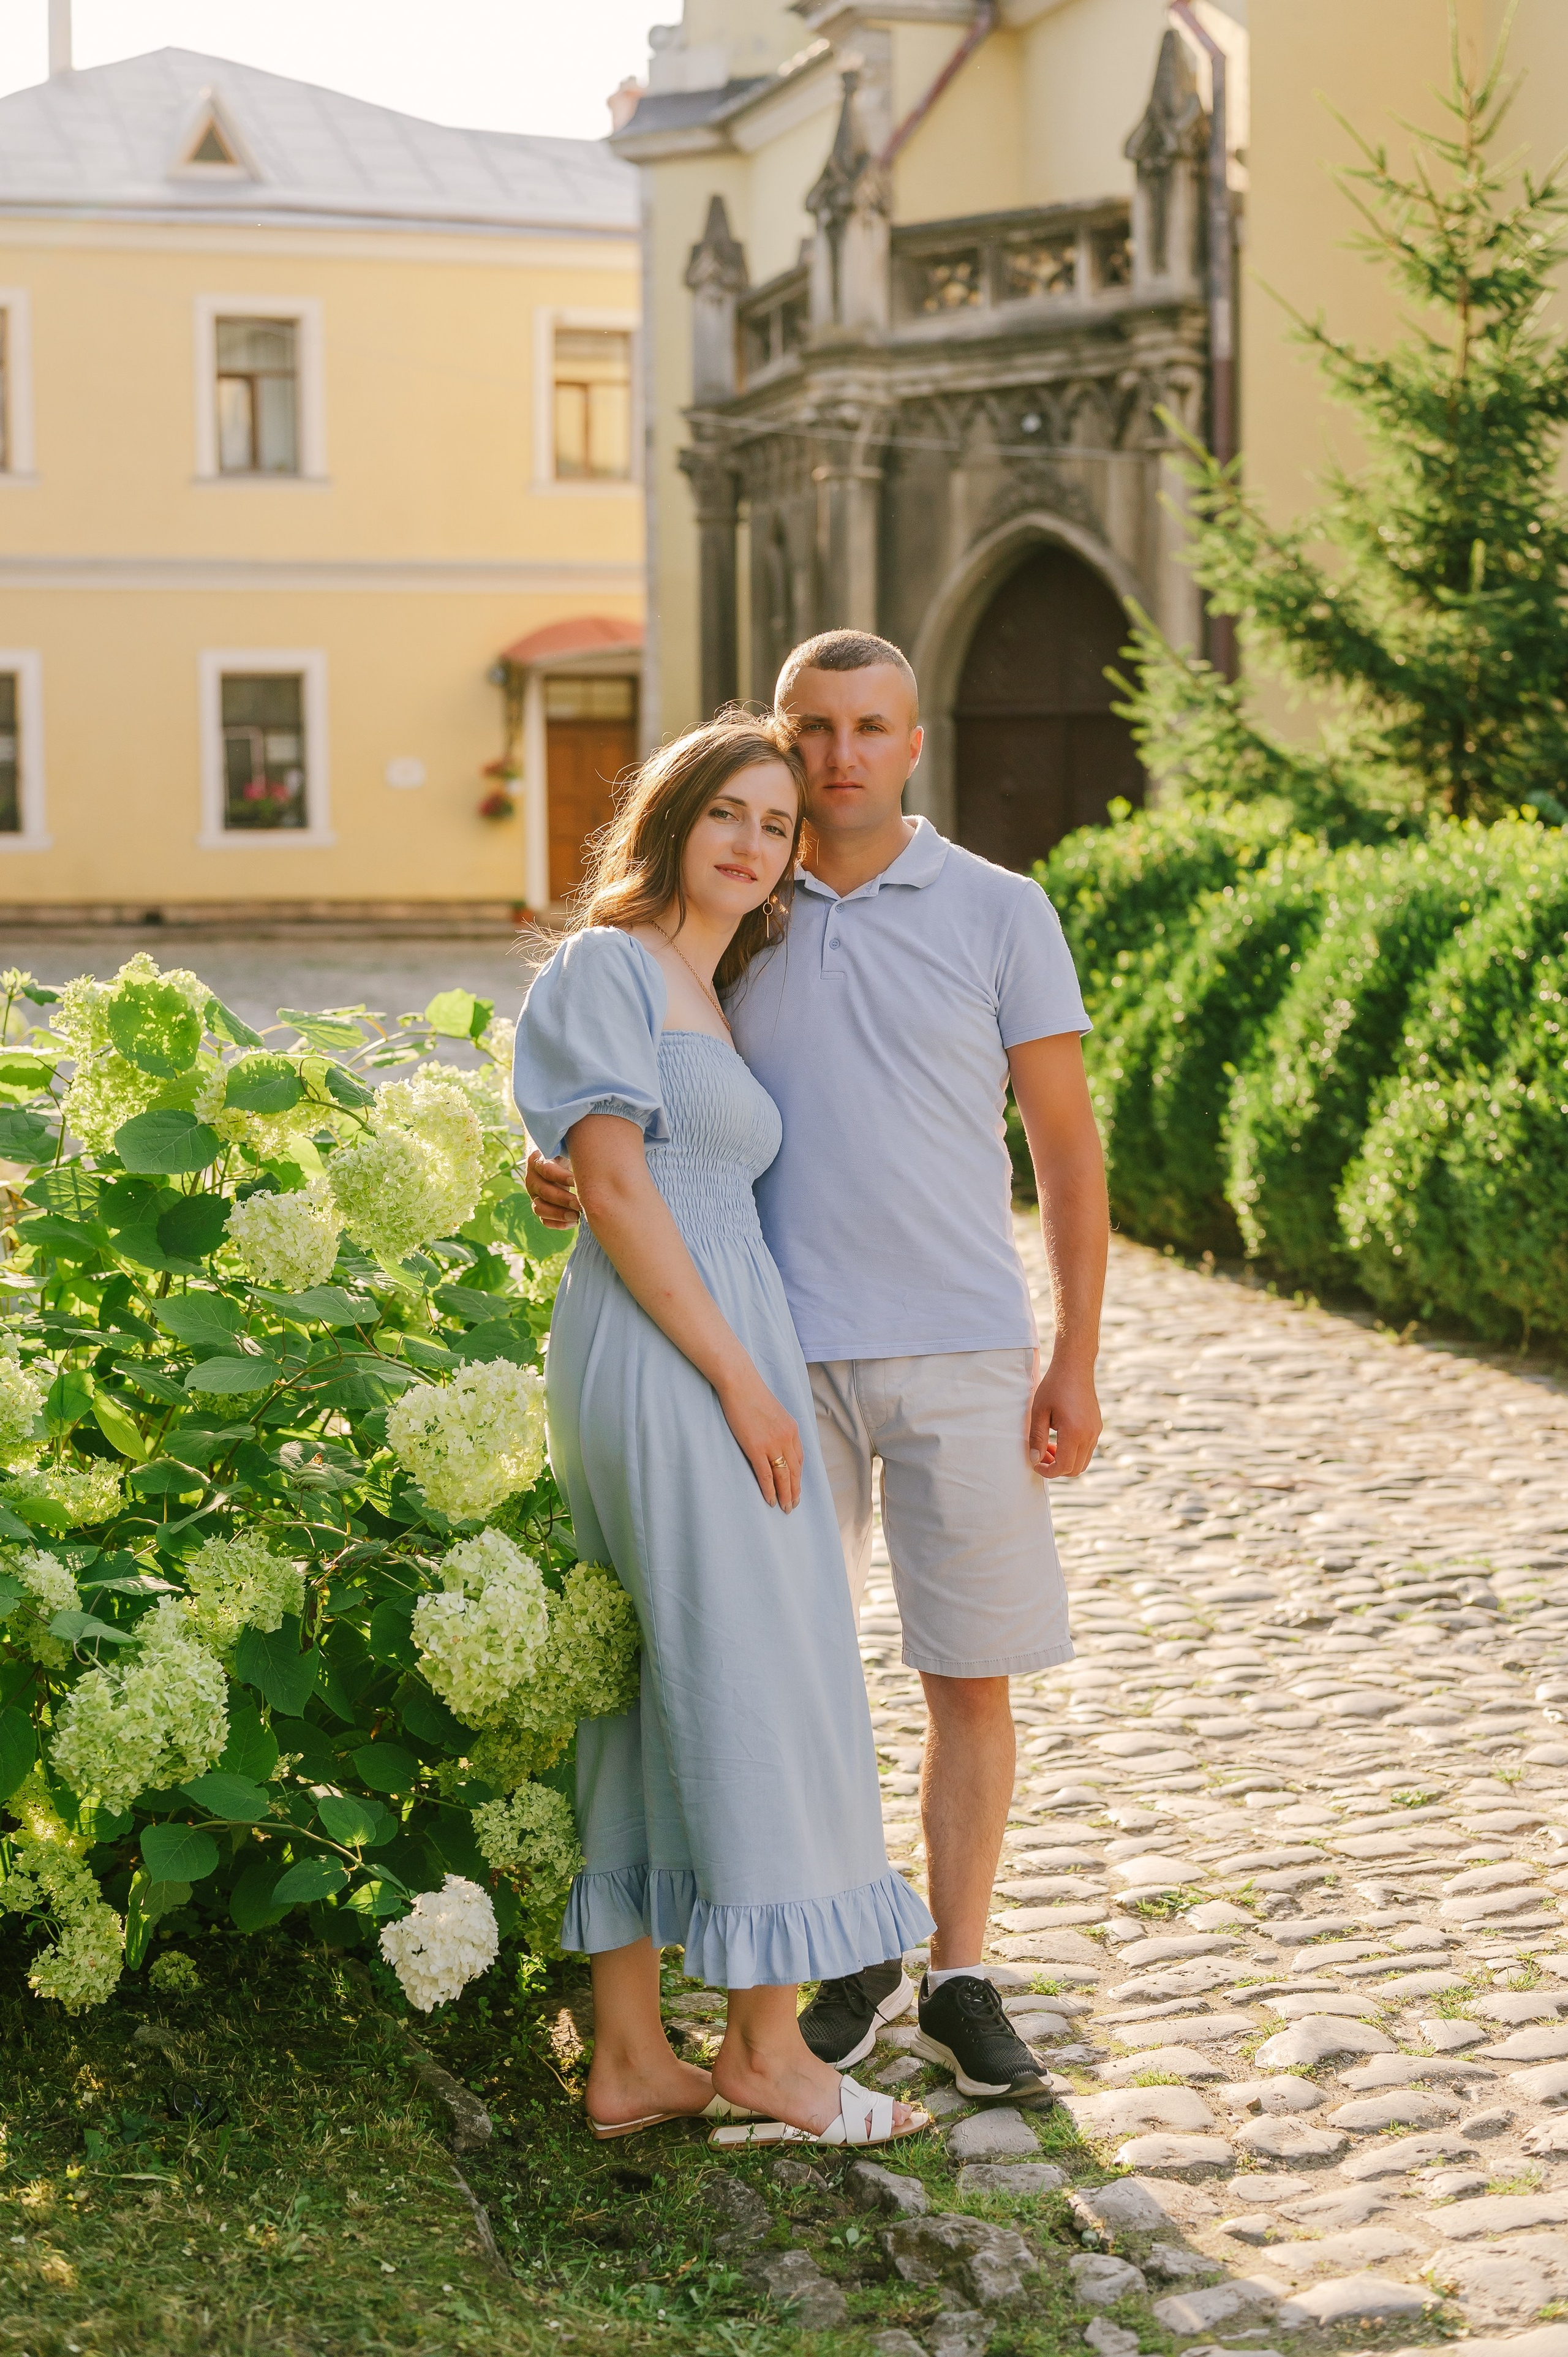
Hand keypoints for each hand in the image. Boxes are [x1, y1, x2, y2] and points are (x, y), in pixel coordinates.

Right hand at [526, 1147, 580, 1228]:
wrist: (549, 1156)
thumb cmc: (562, 1150)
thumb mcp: (565, 1144)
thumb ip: (573, 1145)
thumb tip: (593, 1141)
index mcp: (538, 1161)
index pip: (547, 1170)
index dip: (561, 1177)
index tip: (577, 1181)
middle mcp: (533, 1179)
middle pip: (544, 1192)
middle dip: (564, 1200)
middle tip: (581, 1204)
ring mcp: (534, 1194)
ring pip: (539, 1208)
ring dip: (559, 1214)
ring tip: (577, 1217)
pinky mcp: (539, 1205)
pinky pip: (543, 1219)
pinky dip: (557, 1224)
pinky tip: (573, 1223)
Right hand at [716, 1366, 802, 1510]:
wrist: (740, 1384)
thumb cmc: (752, 1395)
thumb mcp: (774, 1412)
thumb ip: (778, 1428)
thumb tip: (776, 1442)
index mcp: (792, 1429)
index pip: (799, 1459)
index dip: (798, 1476)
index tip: (796, 1488)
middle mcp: (786, 1438)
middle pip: (795, 1471)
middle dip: (795, 1490)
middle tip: (793, 1505)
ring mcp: (772, 1444)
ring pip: (783, 1476)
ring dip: (786, 1494)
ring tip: (785, 1508)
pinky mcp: (756, 1448)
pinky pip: (766, 1475)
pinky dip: (769, 1490)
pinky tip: (771, 1500)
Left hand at [1028, 1354, 1100, 1478]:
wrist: (1075, 1368)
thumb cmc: (1054, 1387)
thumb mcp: (1039, 1412)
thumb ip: (1036, 1438)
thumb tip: (1035, 1460)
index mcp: (1074, 1432)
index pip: (1063, 1467)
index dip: (1047, 1472)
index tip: (1035, 1465)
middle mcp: (1089, 1435)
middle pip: (1075, 1470)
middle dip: (1056, 1469)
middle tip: (1040, 1456)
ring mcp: (1095, 1432)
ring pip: (1083, 1462)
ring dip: (1065, 1461)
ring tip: (1048, 1447)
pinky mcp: (1097, 1427)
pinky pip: (1087, 1450)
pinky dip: (1073, 1453)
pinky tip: (1059, 1439)